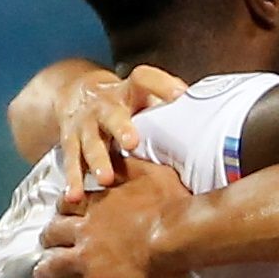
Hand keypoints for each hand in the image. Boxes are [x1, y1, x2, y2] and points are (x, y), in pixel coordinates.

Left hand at [39, 160, 192, 277]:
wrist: (175, 233)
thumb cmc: (169, 203)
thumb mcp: (148, 172)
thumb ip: (127, 165)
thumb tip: (116, 154)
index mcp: (97, 203)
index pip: (68, 204)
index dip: (62, 209)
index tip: (62, 212)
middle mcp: (85, 229)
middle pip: (53, 233)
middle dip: (48, 238)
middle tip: (46, 243)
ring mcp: (88, 258)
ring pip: (53, 265)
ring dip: (46, 270)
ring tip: (43, 275)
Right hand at [54, 64, 188, 201]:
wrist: (76, 95)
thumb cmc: (124, 103)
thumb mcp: (143, 97)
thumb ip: (168, 108)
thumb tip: (207, 119)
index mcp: (127, 92)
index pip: (144, 79)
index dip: (162, 85)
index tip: (180, 94)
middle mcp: (104, 106)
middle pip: (112, 115)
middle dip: (121, 128)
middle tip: (132, 142)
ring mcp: (85, 125)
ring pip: (90, 143)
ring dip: (97, 161)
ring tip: (106, 179)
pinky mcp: (70, 142)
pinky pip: (71, 162)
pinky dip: (73, 180)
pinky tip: (75, 197)